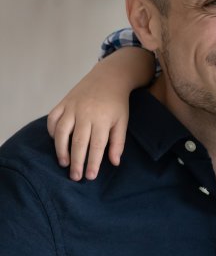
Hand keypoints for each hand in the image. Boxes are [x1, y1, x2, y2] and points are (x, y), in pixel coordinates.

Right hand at [46, 47, 153, 179]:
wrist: (108, 77)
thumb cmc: (117, 103)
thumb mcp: (122, 121)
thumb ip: (118, 142)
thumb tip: (114, 163)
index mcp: (102, 119)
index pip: (97, 145)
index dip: (93, 162)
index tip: (90, 176)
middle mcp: (85, 113)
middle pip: (78, 142)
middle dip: (76, 161)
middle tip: (75, 177)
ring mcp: (72, 107)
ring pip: (62, 131)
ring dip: (61, 149)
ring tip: (64, 163)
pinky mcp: (63, 102)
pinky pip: (52, 119)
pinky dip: (52, 131)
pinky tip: (56, 142)